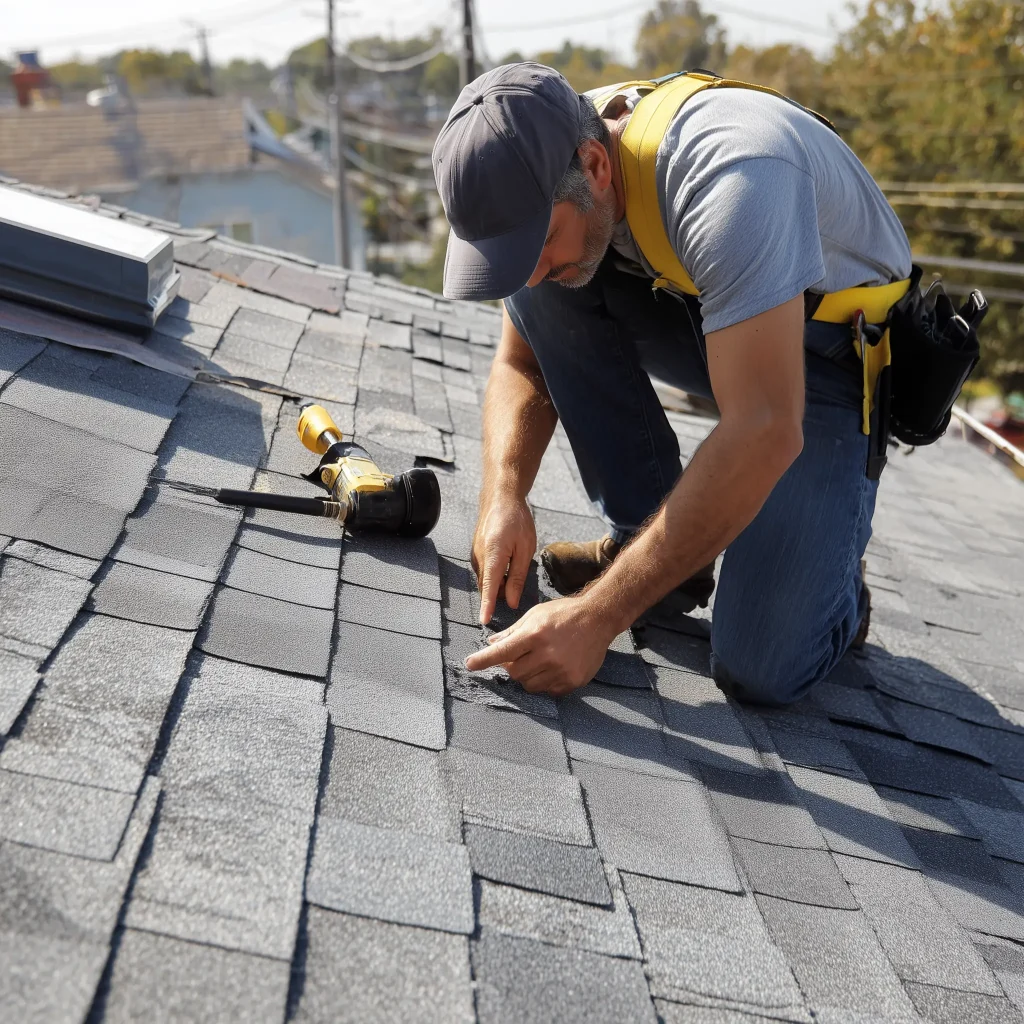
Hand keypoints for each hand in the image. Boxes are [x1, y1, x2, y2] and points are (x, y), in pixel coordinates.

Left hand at [464, 596, 616, 696]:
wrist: (599, 619)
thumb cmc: (564, 614)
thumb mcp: (536, 615)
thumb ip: (513, 631)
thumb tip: (491, 644)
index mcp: (535, 634)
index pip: (503, 652)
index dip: (483, 660)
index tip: (469, 664)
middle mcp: (547, 654)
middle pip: (514, 673)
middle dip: (511, 666)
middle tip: (519, 656)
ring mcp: (561, 670)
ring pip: (529, 685)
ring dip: (527, 676)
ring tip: (538, 660)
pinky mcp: (572, 681)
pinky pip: (547, 691)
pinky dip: (544, 682)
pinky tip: (553, 667)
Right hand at [472, 494, 536, 624]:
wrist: (500, 498)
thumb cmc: (517, 520)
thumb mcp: (525, 549)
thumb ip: (518, 577)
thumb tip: (512, 601)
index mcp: (493, 556)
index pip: (489, 588)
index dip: (488, 606)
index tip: (484, 621)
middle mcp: (479, 557)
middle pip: (488, 587)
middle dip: (500, 594)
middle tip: (518, 586)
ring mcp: (475, 555)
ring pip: (486, 580)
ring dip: (499, 583)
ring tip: (514, 566)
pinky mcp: (475, 553)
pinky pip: (485, 571)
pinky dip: (495, 574)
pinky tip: (507, 562)